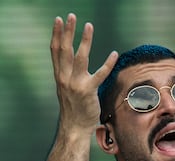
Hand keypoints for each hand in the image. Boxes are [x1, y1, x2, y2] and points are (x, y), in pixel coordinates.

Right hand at [50, 13, 117, 132]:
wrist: (75, 127)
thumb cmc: (75, 108)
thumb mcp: (68, 88)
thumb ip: (71, 75)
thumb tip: (76, 64)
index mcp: (59, 75)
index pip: (55, 50)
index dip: (57, 34)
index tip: (59, 20)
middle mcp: (64, 77)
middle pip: (64, 49)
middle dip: (67, 31)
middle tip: (71, 16)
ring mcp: (75, 84)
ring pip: (79, 57)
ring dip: (84, 40)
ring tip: (88, 26)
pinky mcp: (88, 91)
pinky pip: (100, 74)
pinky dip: (107, 63)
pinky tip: (114, 53)